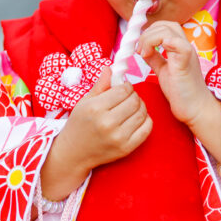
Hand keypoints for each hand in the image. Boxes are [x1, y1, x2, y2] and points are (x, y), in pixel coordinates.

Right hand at [40, 68, 151, 200]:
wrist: (74, 152)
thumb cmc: (78, 124)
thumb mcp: (84, 101)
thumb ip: (100, 85)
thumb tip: (111, 68)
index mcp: (96, 108)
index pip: (124, 90)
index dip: (126, 86)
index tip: (122, 89)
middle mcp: (108, 123)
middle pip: (135, 101)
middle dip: (133, 96)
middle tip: (127, 98)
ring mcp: (118, 137)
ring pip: (142, 113)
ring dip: (140, 107)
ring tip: (131, 108)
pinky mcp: (126, 148)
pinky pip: (147, 129)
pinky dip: (146, 120)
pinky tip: (136, 119)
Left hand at [137, 21, 220, 160]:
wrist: (195, 109)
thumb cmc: (181, 92)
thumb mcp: (163, 70)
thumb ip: (155, 58)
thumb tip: (143, 49)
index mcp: (180, 48)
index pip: (165, 26)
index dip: (149, 31)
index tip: (139, 48)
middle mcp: (185, 46)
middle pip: (166, 24)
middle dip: (147, 33)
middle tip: (139, 50)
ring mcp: (187, 53)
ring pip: (169, 29)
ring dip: (150, 38)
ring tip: (143, 54)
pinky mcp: (185, 63)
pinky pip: (179, 44)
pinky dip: (164, 42)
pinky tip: (150, 54)